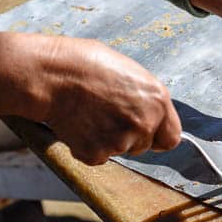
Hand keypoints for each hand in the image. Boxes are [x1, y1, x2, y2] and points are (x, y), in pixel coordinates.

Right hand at [34, 37, 180, 164]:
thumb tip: (146, 109)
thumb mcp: (128, 71)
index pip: (171, 137)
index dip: (157, 136)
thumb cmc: (84, 64)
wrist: (51, 76)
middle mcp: (145, 123)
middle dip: (128, 136)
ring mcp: (121, 141)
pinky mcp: (97, 154)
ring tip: (88, 114)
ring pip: (119, 150)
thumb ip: (143, 96)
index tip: (147, 134)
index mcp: (157, 100)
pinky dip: (86, 146)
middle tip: (104, 115)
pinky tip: (77, 124)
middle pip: (143, 145)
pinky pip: (96, 157)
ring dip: (106, 139)